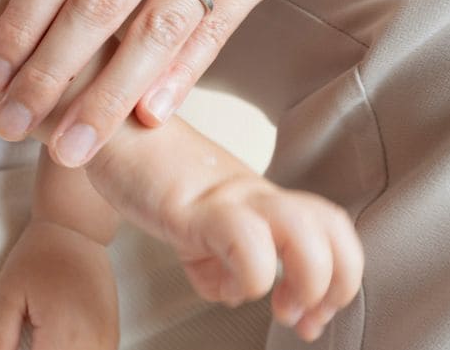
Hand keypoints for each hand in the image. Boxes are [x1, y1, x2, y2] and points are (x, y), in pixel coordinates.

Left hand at [0, 220, 118, 349]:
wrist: (75, 230)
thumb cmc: (37, 257)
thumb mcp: (6, 294)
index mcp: (61, 334)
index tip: (10, 347)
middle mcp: (91, 343)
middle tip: (27, 339)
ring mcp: (106, 341)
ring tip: (39, 338)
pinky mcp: (112, 337)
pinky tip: (55, 341)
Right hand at [164, 175, 360, 342]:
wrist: (109, 132)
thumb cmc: (146, 172)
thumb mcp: (191, 224)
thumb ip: (216, 258)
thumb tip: (228, 289)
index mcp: (258, 200)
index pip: (331, 229)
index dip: (340, 279)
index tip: (314, 317)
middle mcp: (251, 195)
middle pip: (332, 226)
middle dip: (335, 285)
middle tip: (303, 316)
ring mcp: (224, 196)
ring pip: (304, 229)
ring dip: (306, 282)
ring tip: (279, 307)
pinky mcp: (189, 205)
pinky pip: (243, 237)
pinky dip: (248, 277)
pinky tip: (223, 285)